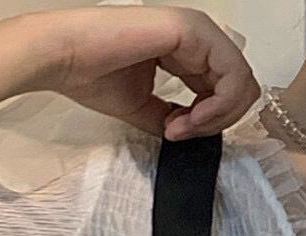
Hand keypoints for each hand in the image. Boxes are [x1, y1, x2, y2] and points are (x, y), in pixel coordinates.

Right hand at [38, 6, 260, 138]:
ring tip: (183, 127)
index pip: (224, 89)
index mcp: (186, 50)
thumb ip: (178, 119)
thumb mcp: (148, 109)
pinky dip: (218, 106)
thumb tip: (195, 136)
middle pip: (240, 87)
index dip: (211, 122)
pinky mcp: (192, 30)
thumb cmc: (93, 75)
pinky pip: (231, 75)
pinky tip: (190, 118)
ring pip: (241, 82)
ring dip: (218, 117)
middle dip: (219, 121)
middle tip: (184, 134)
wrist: (65, 58)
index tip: (177, 134)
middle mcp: (195, 36)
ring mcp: (196, 29)